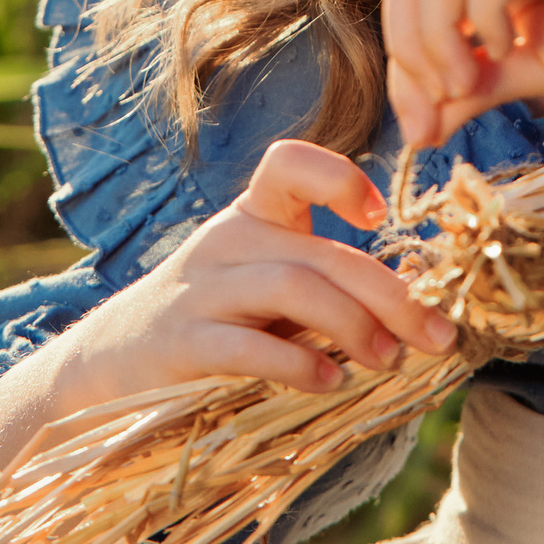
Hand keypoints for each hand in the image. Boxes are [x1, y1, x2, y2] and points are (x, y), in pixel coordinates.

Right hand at [0, 141, 455, 472]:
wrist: (107, 369)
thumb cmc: (213, 326)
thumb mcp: (263, 288)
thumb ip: (324, 286)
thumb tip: (417, 314)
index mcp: (252, 218)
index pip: (288, 163)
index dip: (338, 179)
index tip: (378, 219)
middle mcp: (226, 242)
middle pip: (320, 252)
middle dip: (390, 294)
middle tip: (436, 334)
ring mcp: (200, 291)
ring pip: (290, 286)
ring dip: (352, 325)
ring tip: (387, 360)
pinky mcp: (180, 343)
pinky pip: (244, 344)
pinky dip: (294, 363)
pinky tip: (328, 380)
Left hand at [382, 0, 543, 146]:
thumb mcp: (541, 73)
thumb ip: (480, 89)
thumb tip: (418, 128)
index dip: (401, 65)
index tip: (424, 130)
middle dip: (408, 50)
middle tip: (447, 105)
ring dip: (437, 37)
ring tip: (473, 85)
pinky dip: (482, 16)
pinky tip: (510, 49)